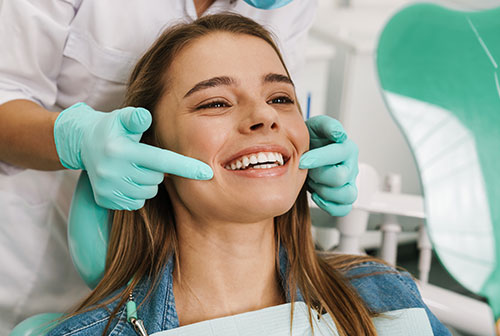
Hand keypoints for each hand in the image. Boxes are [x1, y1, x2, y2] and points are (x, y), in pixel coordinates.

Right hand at [54, 103, 212, 209]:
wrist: (82, 144)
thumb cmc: (112, 128)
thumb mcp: (122, 118)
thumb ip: (136, 117)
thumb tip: (145, 116)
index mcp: (121, 151)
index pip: (161, 161)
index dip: (186, 167)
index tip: (207, 173)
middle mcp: (113, 172)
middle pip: (156, 178)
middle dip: (156, 169)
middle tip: (143, 157)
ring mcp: (108, 189)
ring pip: (148, 192)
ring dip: (147, 181)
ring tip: (133, 167)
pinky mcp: (105, 200)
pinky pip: (136, 202)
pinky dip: (136, 192)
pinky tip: (126, 179)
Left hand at [299, 115, 358, 216]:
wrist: (306, 152)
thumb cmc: (312, 141)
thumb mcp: (316, 126)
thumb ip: (327, 125)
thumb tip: (338, 134)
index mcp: (347, 148)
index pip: (337, 155)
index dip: (318, 159)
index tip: (302, 160)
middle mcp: (351, 166)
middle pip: (340, 178)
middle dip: (318, 175)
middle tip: (308, 171)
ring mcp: (349, 183)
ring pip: (347, 195)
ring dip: (325, 192)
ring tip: (314, 183)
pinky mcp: (344, 196)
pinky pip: (344, 208)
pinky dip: (329, 205)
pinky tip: (317, 195)